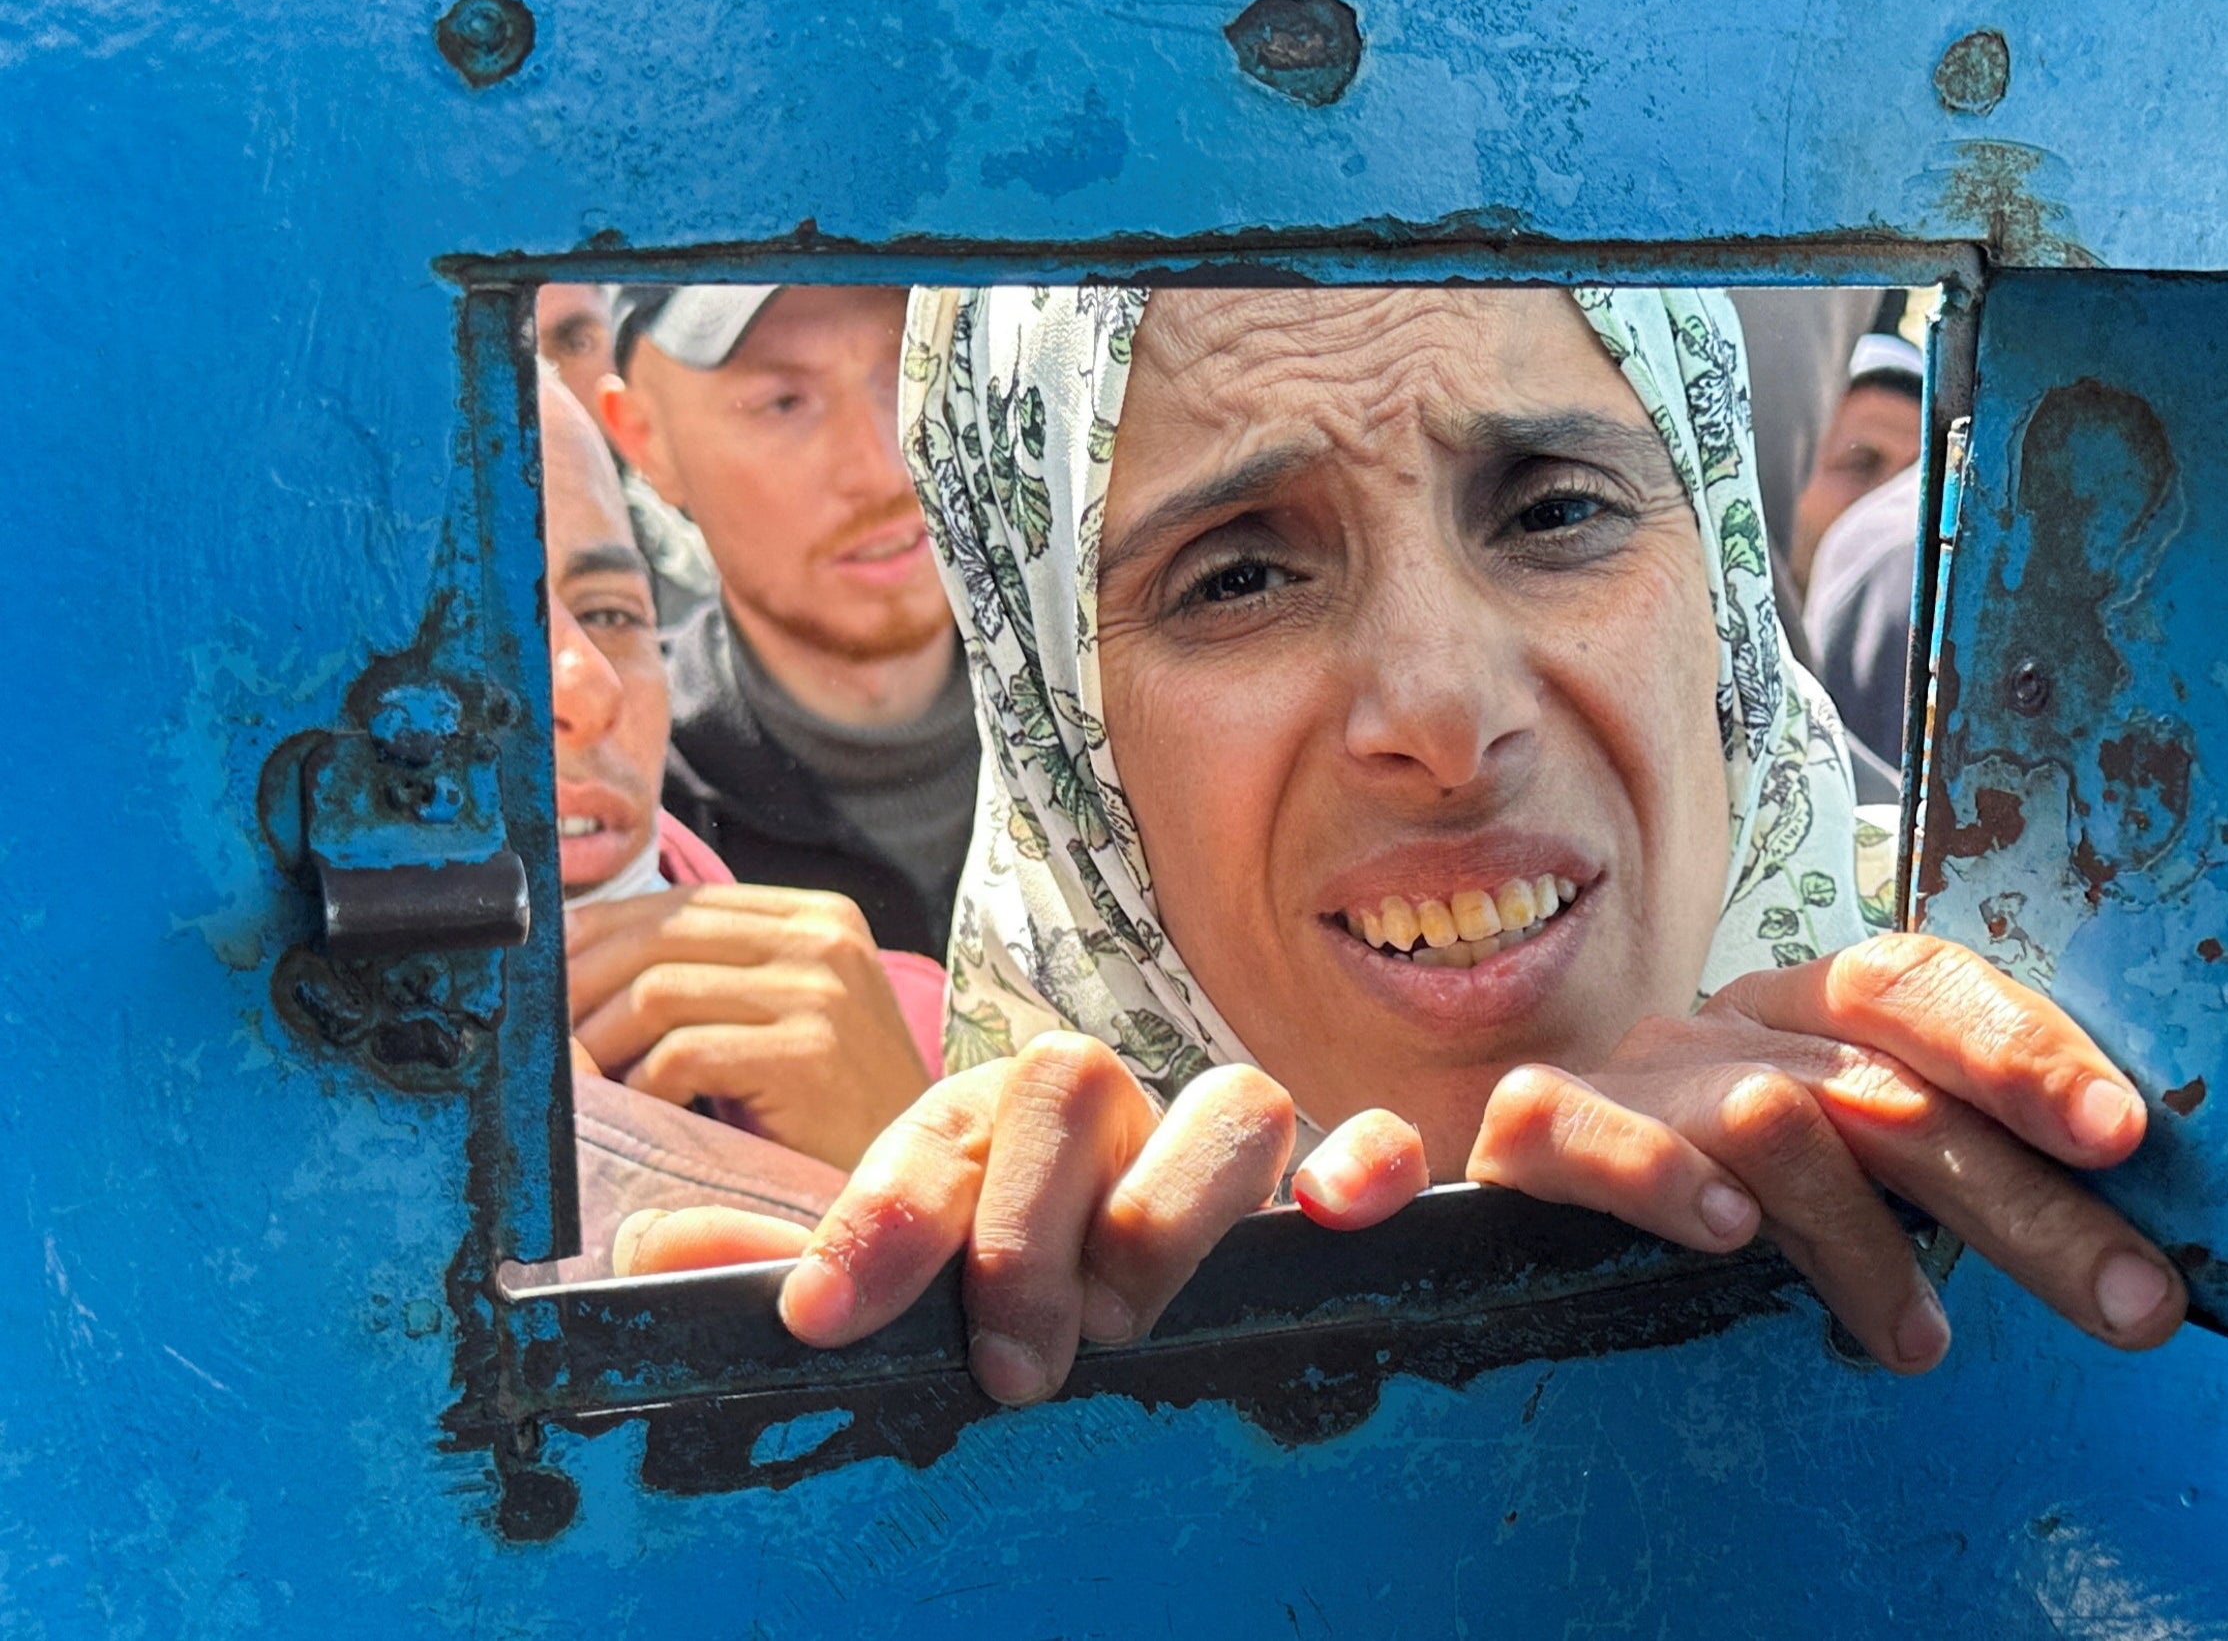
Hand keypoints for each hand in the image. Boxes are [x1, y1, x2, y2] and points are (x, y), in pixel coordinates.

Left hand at [565, 884, 932, 1169]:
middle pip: (655, 937)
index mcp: (816, 917)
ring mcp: (822, 991)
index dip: (592, 940)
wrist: (914, 1190)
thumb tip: (568, 970)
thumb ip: (707, 981)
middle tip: (537, 1047)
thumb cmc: (830, 1117)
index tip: (539, 985)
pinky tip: (642, 1119)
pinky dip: (640, 1089)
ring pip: (655, 992)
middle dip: (576, 992)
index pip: (674, 904)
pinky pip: (680, 1054)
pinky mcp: (809, 1051)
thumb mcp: (777, 1023)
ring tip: (578, 1091)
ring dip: (597, 1047)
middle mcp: (824, 938)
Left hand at [616, 1032, 1307, 1403]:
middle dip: (1024, 1223)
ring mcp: (1218, 1146)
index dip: (877, 1215)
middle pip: (1070, 1081)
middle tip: (1003, 1360)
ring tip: (1126, 1321)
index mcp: (988, 1126)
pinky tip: (1336, 1214)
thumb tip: (645, 1264)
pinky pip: (1368, 1141)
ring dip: (1171, 1209)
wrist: (1129, 1303)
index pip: (932, 1129)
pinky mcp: (1323, 1187)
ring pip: (1226, 1104)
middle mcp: (1107, 1117)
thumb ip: (792, 1274)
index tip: (827, 1321)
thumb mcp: (893, 1299)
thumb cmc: (999, 1305)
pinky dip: (1366, 1160)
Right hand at [1450, 933, 2183, 1371]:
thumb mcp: (1845, 1189)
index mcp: (1808, 1020)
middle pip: (1884, 1080)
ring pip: (1769, 1115)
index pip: (1914, 984)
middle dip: (2018, 1197)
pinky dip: (1660, 1175)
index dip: (2020, 1046)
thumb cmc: (1710, 1221)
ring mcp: (1630, 1075)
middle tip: (2128, 1302)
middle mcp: (1726, 1028)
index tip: (2123, 1139)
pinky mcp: (1531, 1130)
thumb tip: (2122, 1252)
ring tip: (1919, 1341)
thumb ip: (1943, 1188)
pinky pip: (1584, 1126)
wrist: (1509, 1229)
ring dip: (1859, 1234)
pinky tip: (1726, 1238)